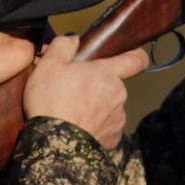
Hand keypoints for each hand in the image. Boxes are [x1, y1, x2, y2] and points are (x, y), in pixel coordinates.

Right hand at [24, 35, 148, 148]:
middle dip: (96, 86)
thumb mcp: (49, 65)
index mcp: (107, 73)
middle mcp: (119, 94)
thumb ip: (63, 46)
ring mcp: (117, 118)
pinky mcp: (112, 139)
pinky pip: (105, 127)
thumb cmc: (52, 101)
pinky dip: (94, 127)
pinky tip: (77, 128)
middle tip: (72, 89)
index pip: (135, 60)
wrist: (55, 145)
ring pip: (109, 107)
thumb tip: (73, 39)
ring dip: (95, 107)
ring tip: (71, 112)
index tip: (132, 56)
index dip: (136, 56)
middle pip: (113, 85)